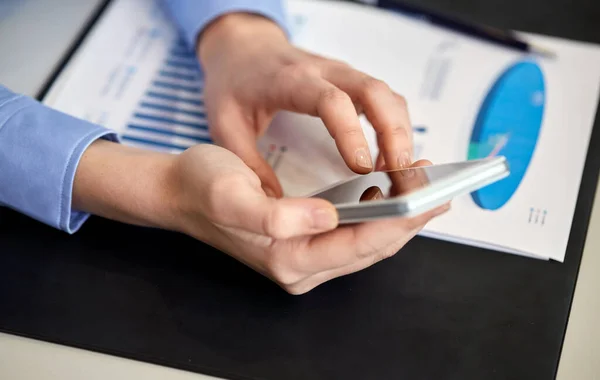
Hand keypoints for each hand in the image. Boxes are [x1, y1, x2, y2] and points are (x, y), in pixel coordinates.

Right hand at [73, 141, 446, 294]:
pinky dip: (378, 216)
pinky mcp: (304, 245)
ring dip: (398, 218)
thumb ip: (275, 215)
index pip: (360, 244)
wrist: (180, 190)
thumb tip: (326, 215)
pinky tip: (391, 196)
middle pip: (371, 248)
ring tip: (423, 189)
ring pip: (366, 243)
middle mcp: (300, 267)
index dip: (398, 220)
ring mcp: (304, 259)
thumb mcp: (232, 194)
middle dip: (408, 220)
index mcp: (288, 258)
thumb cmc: (203, 187)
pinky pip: (354, 235)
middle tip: (439, 188)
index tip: (426, 195)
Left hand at [197, 13, 412, 196]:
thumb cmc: (233, 82)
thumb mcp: (225, 124)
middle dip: (393, 133)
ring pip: (386, 94)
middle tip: (399, 172)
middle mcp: (323, 72)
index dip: (351, 133)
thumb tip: (272, 202)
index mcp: (291, 81)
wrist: (242, 47)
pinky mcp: (350, 81)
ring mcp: (341, 74)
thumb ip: (246, 162)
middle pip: (374, 92)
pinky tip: (392, 155)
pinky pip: (384, 99)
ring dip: (400, 131)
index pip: (331, 101)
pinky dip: (395, 125)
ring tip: (401, 171)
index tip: (361, 168)